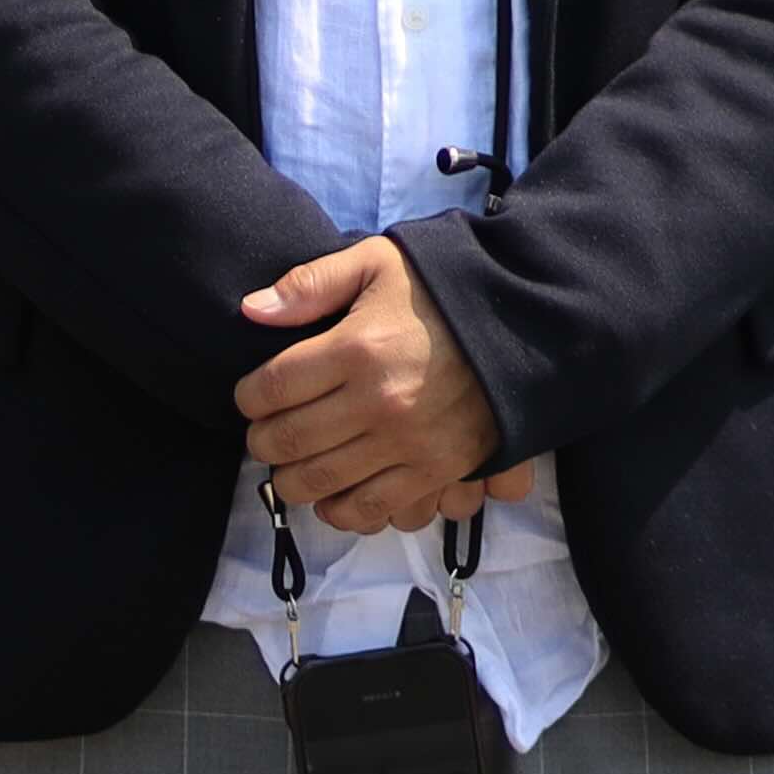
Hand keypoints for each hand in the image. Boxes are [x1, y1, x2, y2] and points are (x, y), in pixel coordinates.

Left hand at [232, 237, 509, 537]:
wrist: (526, 324)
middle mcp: (380, 402)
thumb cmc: (443, 291)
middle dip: (262, 442)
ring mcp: (410, 442)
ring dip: (291, 481)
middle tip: (264, 434)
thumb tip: (251, 310)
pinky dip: (342, 511)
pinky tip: (333, 495)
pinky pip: (373, 509)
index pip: (270, 388)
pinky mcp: (438, 470)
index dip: (247, 397)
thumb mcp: (378, 263)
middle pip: (288, 441)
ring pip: (321, 483)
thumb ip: (311, 283)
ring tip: (290, 466)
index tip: (251, 397)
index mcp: (358, 348)